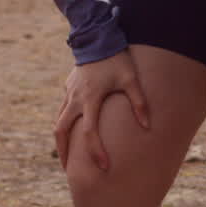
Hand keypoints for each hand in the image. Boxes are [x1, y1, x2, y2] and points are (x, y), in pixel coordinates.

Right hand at [54, 48, 149, 172]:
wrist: (97, 35)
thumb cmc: (116, 58)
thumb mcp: (130, 79)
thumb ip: (138, 103)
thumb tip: (147, 127)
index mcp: (90, 99)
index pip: (89, 133)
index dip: (96, 152)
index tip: (104, 167)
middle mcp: (75, 98)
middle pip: (60, 131)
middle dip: (64, 152)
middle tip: (69, 170)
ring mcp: (69, 92)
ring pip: (58, 121)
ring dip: (61, 139)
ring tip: (67, 155)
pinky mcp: (68, 86)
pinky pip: (63, 109)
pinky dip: (64, 123)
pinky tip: (71, 129)